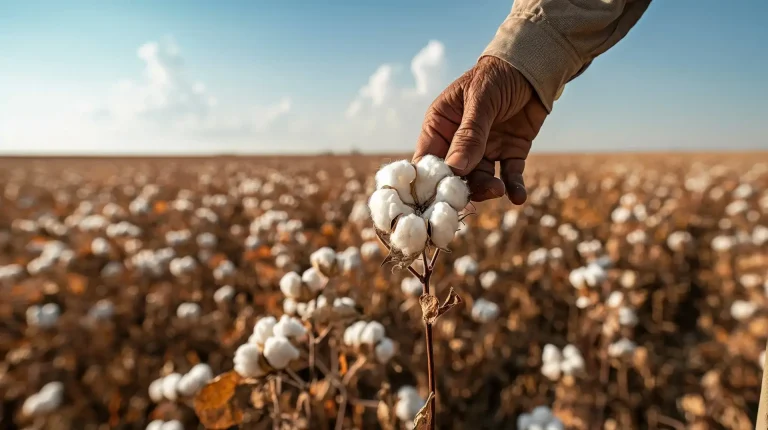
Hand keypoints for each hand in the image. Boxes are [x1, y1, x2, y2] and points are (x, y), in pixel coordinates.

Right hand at [413, 56, 547, 203]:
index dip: (430, 181)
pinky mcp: (509, 152)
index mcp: (441, 125)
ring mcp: (484, 148)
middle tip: (472, 199)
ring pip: (480, 179)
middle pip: (454, 175)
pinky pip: (509, 176)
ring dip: (488, 188)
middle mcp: (458, 141)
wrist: (534, 66)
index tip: (436, 198)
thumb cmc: (498, 75)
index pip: (428, 159)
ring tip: (500, 190)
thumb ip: (469, 135)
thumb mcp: (481, 100)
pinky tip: (519, 197)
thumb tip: (454, 170)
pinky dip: (514, 187)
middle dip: (463, 188)